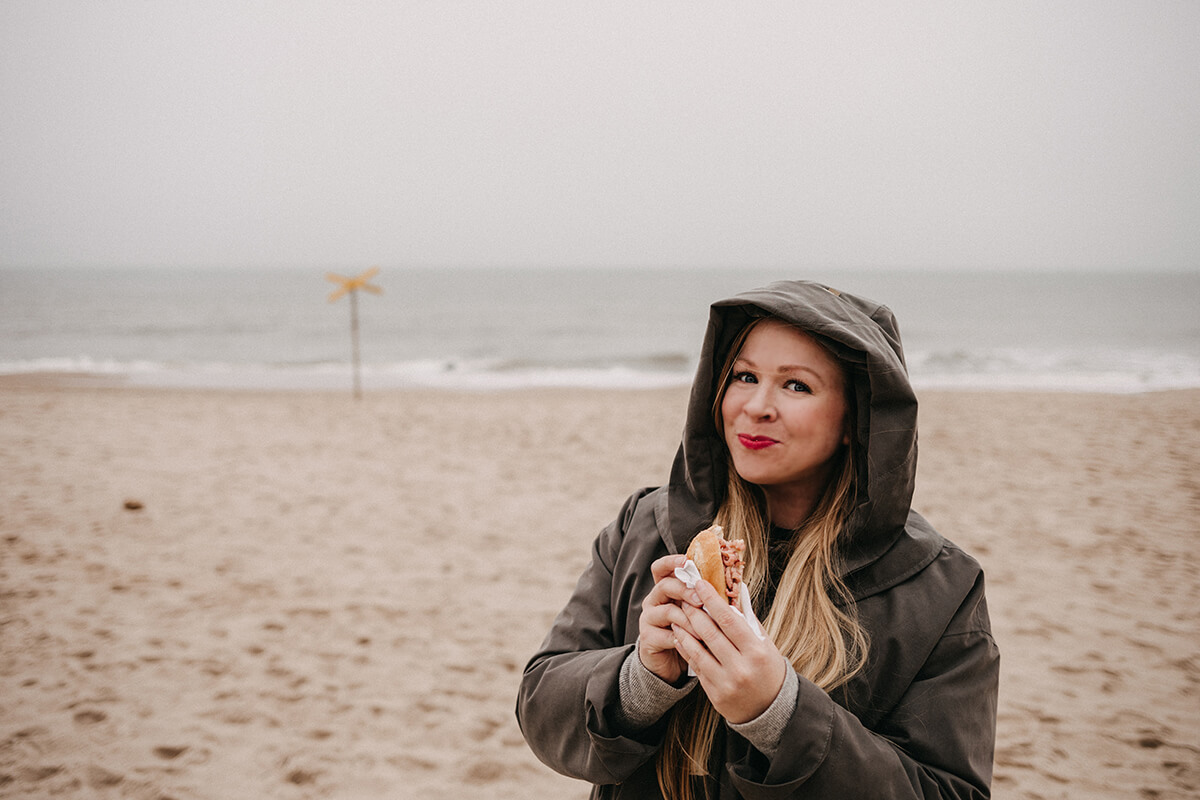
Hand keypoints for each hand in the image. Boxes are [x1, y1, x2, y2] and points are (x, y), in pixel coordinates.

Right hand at [637, 554, 703, 684]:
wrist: (668, 662)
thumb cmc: (687, 633)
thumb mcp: (696, 612)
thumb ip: (706, 599)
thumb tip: (737, 588)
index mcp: (665, 589)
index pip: (661, 568)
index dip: (672, 562)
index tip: (686, 562)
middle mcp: (654, 601)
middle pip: (665, 585)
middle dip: (685, 590)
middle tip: (701, 599)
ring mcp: (648, 619)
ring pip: (667, 611)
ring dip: (689, 619)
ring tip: (705, 628)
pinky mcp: (648, 638)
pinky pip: (667, 634)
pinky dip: (685, 638)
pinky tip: (697, 643)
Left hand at [672, 579, 787, 723]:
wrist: (771, 709)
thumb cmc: (768, 669)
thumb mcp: (765, 644)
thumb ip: (749, 619)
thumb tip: (734, 592)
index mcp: (756, 652)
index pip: (729, 620)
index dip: (712, 600)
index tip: (699, 583)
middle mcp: (741, 668)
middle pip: (710, 634)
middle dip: (694, 612)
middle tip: (684, 597)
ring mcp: (726, 683)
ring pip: (698, 650)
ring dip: (684, 630)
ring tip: (677, 615)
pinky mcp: (715, 694)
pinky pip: (696, 667)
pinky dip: (686, 649)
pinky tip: (680, 636)